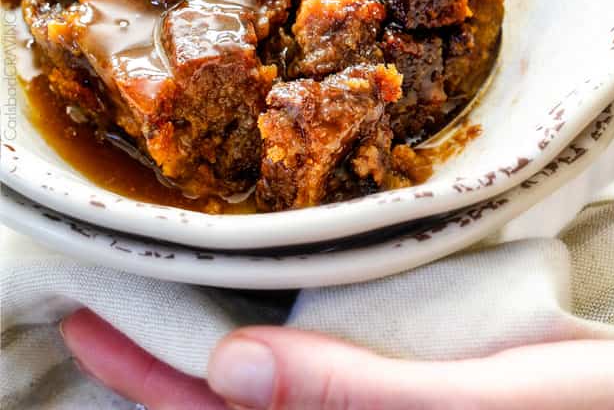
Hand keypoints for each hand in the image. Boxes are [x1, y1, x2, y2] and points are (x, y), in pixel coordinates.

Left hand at [61, 308, 613, 408]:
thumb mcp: (486, 405)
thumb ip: (361, 397)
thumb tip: (231, 373)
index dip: (149, 383)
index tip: (86, 324)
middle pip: (242, 401)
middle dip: (172, 350)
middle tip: (108, 289)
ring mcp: (393, 399)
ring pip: (285, 370)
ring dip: (225, 318)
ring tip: (175, 262)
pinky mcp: (422, 368)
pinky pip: (337, 343)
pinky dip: (292, 301)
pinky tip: (273, 260)